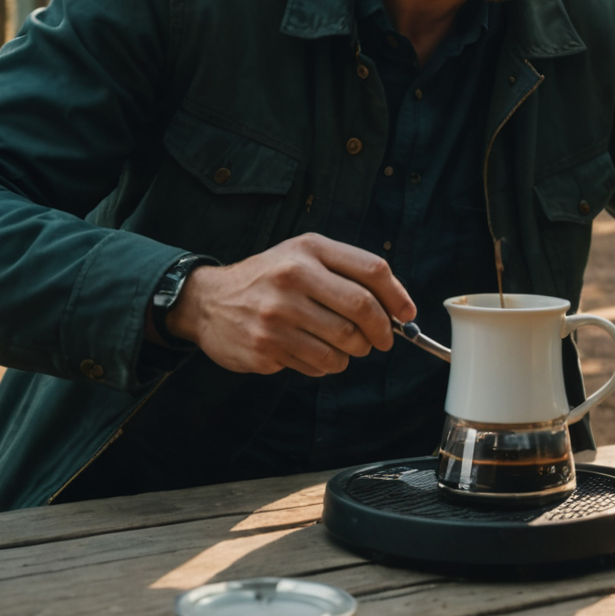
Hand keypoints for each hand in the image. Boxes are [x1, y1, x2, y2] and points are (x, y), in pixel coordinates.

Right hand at [165, 234, 416, 376]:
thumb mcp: (302, 256)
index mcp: (307, 250)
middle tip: (383, 340)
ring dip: (354, 352)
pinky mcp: (266, 348)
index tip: (406, 314)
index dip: (397, 296)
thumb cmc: (267, 278)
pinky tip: (314, 352)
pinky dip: (327, 365)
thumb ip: (347, 272)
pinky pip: (318, 365)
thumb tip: (397, 306)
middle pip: (363, 310)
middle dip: (382, 331)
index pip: (372, 269)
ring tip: (344, 346)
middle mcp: (292, 279)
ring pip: (343, 345)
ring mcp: (277, 316)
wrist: (208, 301)